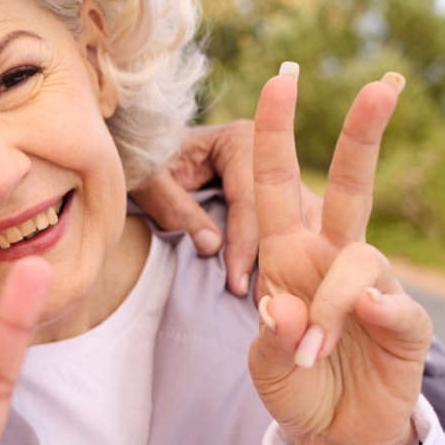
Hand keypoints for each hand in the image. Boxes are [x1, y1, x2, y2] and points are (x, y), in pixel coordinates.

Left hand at [131, 121, 321, 296]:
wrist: (142, 154)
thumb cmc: (143, 164)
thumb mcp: (149, 181)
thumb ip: (174, 209)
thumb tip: (211, 247)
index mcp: (240, 141)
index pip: (250, 201)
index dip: (244, 246)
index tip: (236, 286)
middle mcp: (268, 156)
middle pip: (286, 212)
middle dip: (278, 259)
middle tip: (269, 304)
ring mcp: (280, 178)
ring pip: (301, 222)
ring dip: (294, 261)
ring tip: (284, 302)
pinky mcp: (280, 199)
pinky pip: (296, 230)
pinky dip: (293, 258)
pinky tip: (291, 290)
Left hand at [249, 65, 430, 444]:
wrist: (336, 431)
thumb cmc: (295, 383)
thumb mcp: (264, 365)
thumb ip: (269, 339)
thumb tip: (283, 307)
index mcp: (286, 254)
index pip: (275, 183)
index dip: (275, 132)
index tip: (280, 78)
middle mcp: (329, 258)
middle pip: (348, 184)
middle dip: (362, 132)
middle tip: (381, 83)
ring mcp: (369, 287)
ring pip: (356, 261)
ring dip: (325, 308)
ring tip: (309, 352)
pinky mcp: (402, 322)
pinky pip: (390, 305)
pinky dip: (370, 316)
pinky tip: (362, 329)